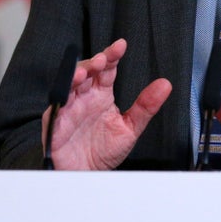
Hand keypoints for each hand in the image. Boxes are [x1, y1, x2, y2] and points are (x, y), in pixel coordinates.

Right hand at [46, 38, 171, 170]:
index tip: (120, 46)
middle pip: (86, 72)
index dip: (112, 56)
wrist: (88, 175)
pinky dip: (59, 101)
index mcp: (101, 95)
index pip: (107, 70)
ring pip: (68, 86)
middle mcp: (84, 98)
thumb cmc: (104, 151)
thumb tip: (165, 85)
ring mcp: (69, 109)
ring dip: (74, 77)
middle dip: (92, 63)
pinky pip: (55, 110)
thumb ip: (146, 107)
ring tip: (84, 73)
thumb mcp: (130, 128)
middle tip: (102, 59)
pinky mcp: (56, 124)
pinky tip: (67, 95)